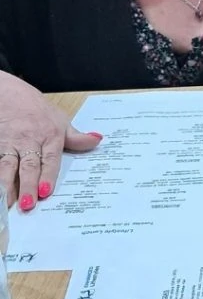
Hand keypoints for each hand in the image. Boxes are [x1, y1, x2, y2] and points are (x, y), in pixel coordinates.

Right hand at [0, 71, 101, 210]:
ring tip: (8, 203)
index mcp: (49, 136)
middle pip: (28, 166)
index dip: (47, 175)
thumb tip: (98, 140)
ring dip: (7, 186)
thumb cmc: (37, 110)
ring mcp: (9, 144)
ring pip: (6, 166)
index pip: (49, 159)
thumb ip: (76, 137)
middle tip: (28, 205)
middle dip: (27, 185)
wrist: (7, 94)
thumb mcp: (60, 120)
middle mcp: (29, 141)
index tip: (45, 191)